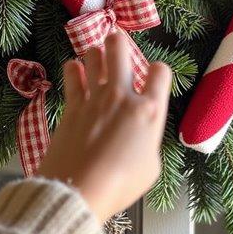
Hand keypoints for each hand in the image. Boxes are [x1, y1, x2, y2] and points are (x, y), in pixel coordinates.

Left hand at [37, 30, 171, 223]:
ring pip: (93, 56)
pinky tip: (74, 71)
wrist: (78, 191)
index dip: (159, 71)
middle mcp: (122, 97)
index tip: (154, 78)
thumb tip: (138, 136)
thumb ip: (147, 142)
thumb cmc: (120, 185)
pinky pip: (71, 75)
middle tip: (117, 43)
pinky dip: (73, 70)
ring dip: (96, 54)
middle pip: (120, 50)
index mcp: (149, 111)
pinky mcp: (71, 106)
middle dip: (119, 42)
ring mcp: (94, 98)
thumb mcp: (150, 167)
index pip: (161, 72)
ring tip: (96, 58)